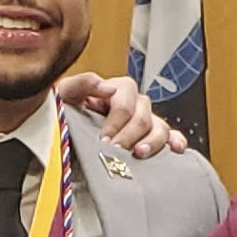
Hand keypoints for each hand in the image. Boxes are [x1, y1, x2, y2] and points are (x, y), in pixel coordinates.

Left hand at [54, 72, 187, 157]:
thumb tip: (109, 88)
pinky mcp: (150, 138)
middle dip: (129, 135)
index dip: (116, 121)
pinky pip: (171, 137)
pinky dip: (176, 141)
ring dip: (152, 141)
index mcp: (116, 90)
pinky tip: (176, 149)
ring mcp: (144, 121)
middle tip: (114, 151)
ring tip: (139, 153)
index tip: (103, 139)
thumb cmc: (64, 113)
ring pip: (160, 127)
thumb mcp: (65, 94)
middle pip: (143, 116)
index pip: (125, 100)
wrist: (60, 136)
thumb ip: (83, 82)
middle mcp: (134, 104)